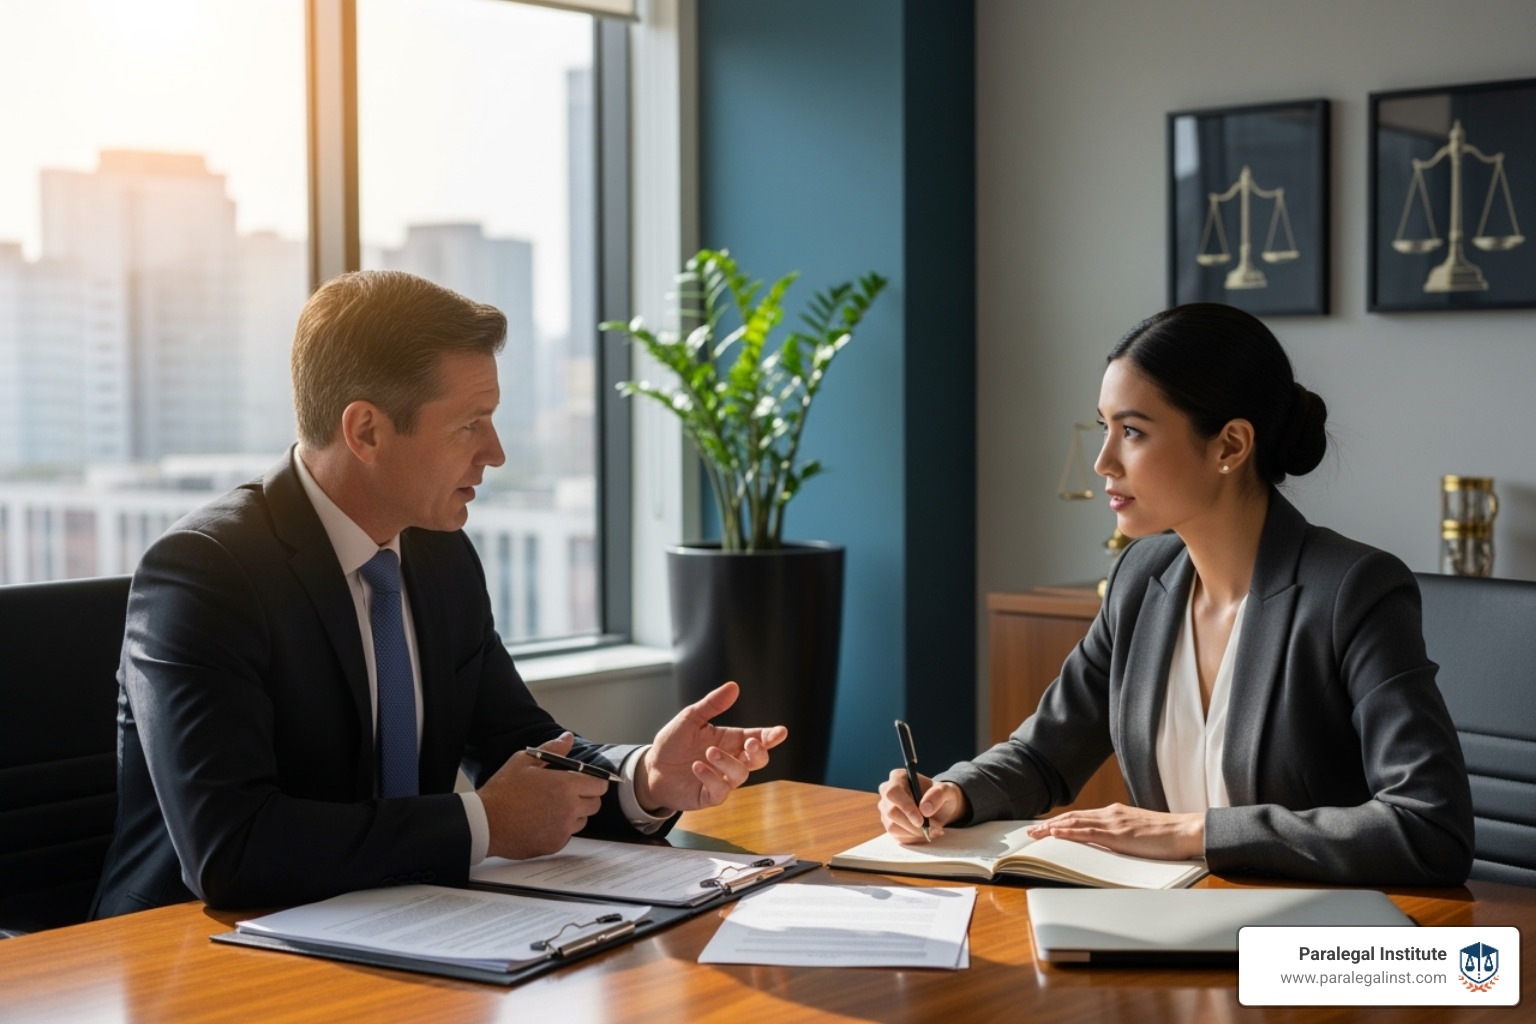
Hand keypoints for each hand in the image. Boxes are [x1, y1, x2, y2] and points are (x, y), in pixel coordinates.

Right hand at [478, 732, 609, 859]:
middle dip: (585, 797)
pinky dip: (560, 828)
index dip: (594, 782)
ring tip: (551, 807)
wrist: (485, 823)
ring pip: (582, 820)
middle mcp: (569, 809)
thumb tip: (567, 738)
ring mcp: (563, 829)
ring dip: (574, 813)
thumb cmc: (503, 791)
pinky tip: (542, 821)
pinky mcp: (555, 844)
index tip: (585, 781)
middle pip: (595, 804)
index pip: (600, 785)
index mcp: (565, 785)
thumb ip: (552, 749)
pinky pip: (567, 834)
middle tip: (565, 793)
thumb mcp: (524, 761)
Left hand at [634, 681, 786, 813]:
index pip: (757, 738)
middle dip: (759, 752)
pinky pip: (720, 790)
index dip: (771, 736)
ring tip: (709, 752)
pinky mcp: (709, 795)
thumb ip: (712, 704)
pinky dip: (711, 777)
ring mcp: (722, 779)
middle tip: (750, 744)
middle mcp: (730, 760)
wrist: (651, 768)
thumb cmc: (673, 743)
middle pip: (758, 760)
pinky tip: (697, 767)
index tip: (781, 732)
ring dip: (728, 762)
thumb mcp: (690, 718)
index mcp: (730, 740)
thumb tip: (733, 686)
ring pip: (741, 774)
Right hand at [877, 771, 967, 843]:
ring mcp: (886, 809)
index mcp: (898, 777)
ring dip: (916, 833)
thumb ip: (937, 795)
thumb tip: (925, 809)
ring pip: (893, 827)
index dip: (905, 807)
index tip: (921, 820)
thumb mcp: (946, 791)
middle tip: (935, 827)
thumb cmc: (940, 795)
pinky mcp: (889, 824)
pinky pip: (897, 836)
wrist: (940, 808)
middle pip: (891, 812)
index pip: (893, 792)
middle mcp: (887, 792)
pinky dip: (914, 838)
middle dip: (913, 824)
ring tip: (934, 829)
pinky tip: (925, 832)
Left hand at [1025, 803, 1204, 859]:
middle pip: (1072, 818)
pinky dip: (1069, 832)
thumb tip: (1107, 844)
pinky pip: (1089, 833)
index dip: (1060, 822)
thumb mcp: (1137, 832)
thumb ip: (1120, 835)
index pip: (1081, 817)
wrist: (1186, 831)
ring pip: (1075, 823)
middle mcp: (1111, 814)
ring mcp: (1114, 823)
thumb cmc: (1166, 836)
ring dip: (1052, 829)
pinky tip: (1056, 834)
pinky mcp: (1119, 835)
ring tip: (1035, 834)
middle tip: (1030, 832)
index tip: (1044, 828)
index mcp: (1115, 814)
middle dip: (1050, 825)